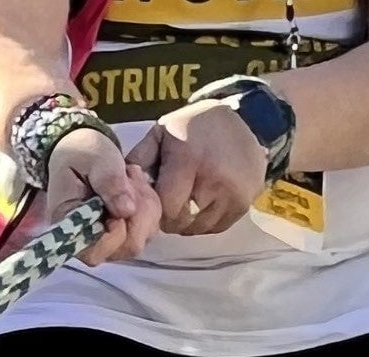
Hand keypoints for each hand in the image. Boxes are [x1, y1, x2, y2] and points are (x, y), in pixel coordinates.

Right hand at [42, 126, 158, 264]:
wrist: (83, 151)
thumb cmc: (83, 153)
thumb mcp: (96, 160)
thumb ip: (110, 183)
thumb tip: (127, 211)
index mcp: (68, 226)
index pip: (96, 252)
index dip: (117, 231)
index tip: (121, 197)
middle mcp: (88, 241)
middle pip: (127, 248)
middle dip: (139, 213)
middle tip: (130, 180)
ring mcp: (108, 240)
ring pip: (143, 237)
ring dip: (146, 205)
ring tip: (131, 180)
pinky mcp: (124, 233)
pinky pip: (149, 228)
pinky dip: (150, 205)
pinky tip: (137, 187)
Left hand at [131, 98, 267, 236]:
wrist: (242, 117)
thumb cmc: (193, 126)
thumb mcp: (160, 133)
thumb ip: (138, 160)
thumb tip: (121, 189)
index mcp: (190, 161)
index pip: (166, 208)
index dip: (156, 210)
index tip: (155, 200)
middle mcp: (216, 180)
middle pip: (182, 222)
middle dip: (170, 216)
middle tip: (170, 200)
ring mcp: (236, 193)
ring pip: (199, 228)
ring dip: (188, 221)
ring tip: (187, 200)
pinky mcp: (247, 201)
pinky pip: (218, 227)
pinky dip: (206, 221)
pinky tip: (203, 203)